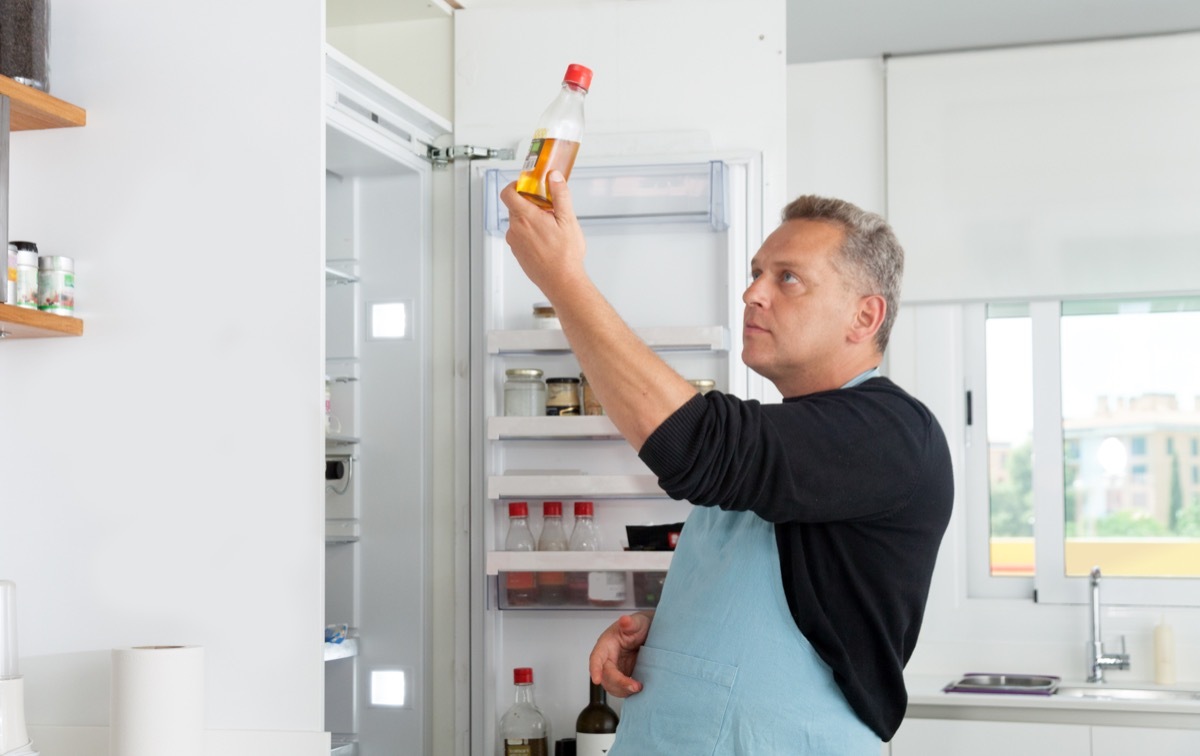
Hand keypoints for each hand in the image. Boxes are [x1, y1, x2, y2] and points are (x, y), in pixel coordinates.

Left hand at [499, 171, 587, 299]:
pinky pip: (521, 236)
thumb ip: (560, 195)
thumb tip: (554, 177)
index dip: (516, 185)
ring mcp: (515, 242)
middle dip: (531, 204)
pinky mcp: (518, 253)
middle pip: (516, 207)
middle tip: (549, 209)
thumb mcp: (568, 220)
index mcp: (526, 218)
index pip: (508, 192)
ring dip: (532, 220)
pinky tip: (547, 241)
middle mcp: (515, 229)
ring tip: (551, 228)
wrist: (561, 282)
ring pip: (519, 222)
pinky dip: (531, 234)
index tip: (528, 185)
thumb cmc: (565, 256)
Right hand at [588, 611, 653, 697]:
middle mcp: (607, 658)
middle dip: (619, 683)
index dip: (595, 669)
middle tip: (636, 686)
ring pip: (611, 685)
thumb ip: (630, 623)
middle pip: (605, 675)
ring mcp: (615, 669)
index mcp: (607, 644)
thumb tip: (624, 619)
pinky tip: (638, 689)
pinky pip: (620, 689)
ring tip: (639, 688)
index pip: (596, 657)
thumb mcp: (637, 622)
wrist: (649, 633)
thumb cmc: (639, 626)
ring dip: (623, 690)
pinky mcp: (623, 677)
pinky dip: (627, 692)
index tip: (596, 680)